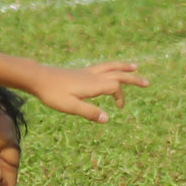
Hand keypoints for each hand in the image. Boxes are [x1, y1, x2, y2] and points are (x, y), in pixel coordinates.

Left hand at [31, 61, 147, 123]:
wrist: (38, 78)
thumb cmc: (52, 94)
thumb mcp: (70, 106)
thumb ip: (89, 112)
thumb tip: (107, 119)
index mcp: (93, 84)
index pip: (115, 87)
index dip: (120, 97)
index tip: (118, 108)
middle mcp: (92, 76)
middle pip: (117, 74)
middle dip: (133, 78)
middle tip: (147, 82)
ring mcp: (87, 73)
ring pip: (110, 67)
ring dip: (123, 67)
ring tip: (134, 66)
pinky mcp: (80, 72)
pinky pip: (101, 67)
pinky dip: (111, 67)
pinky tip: (110, 70)